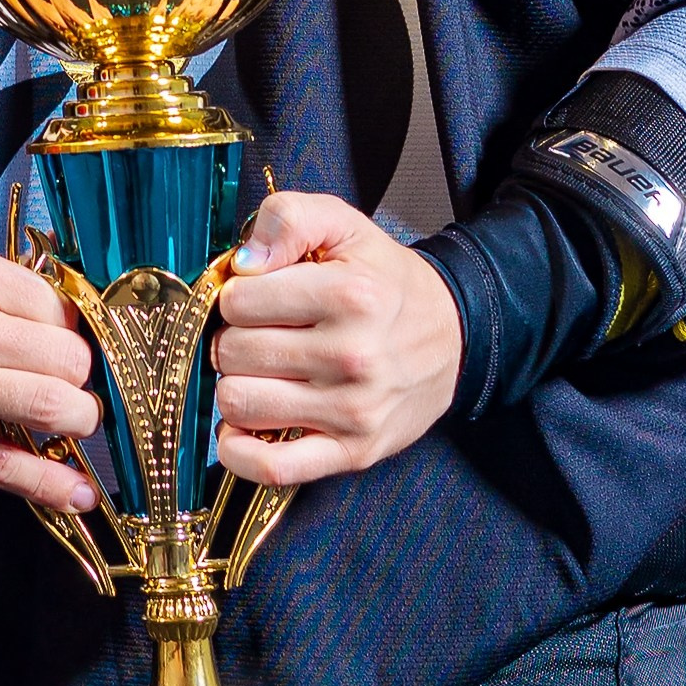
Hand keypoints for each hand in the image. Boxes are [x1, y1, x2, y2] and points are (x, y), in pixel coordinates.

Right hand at [0, 222, 98, 512]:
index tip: (62, 342)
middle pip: (67, 362)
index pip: (59, 309)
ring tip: (70, 428)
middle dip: (77, 378)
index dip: (67, 329)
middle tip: (65, 384)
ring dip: (74, 424)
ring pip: (51, 410)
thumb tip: (27, 308)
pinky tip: (78, 494)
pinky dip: (48, 484)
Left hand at [209, 192, 462, 487]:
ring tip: (262, 373)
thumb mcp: (344, 227)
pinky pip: (272, 467)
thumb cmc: (386, 282)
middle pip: (231, 352)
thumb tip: (243, 261)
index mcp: (349, 295)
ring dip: (237, 386)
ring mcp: (352, 410)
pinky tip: (240, 428)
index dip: (236, 296)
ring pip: (239, 402)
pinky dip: (239, 451)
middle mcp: (352, 355)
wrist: (454, 336)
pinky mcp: (353, 451)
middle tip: (261, 335)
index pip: (238, 301)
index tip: (256, 299)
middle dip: (233, 340)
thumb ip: (289, 218)